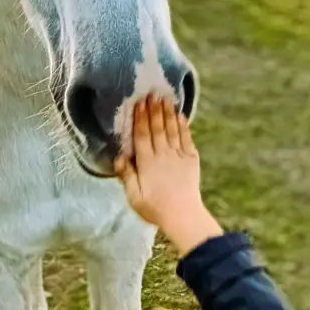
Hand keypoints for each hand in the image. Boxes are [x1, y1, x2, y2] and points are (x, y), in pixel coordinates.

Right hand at [114, 96, 221, 256]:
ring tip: (165, 99)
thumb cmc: (155, 208)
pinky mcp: (191, 161)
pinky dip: (183, 126)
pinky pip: (186, 139)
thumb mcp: (134, 196)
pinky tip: (181, 116)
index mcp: (147, 163)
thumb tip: (118, 157)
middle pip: (157, 128)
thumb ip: (126, 175)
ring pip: (172, 130)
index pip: (142, 136)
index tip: (138, 104)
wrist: (183, 215)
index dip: (139, 119)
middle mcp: (163, 155)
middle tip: (152, 94)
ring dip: (168, 113)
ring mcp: (178, 156)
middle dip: (154, 110)